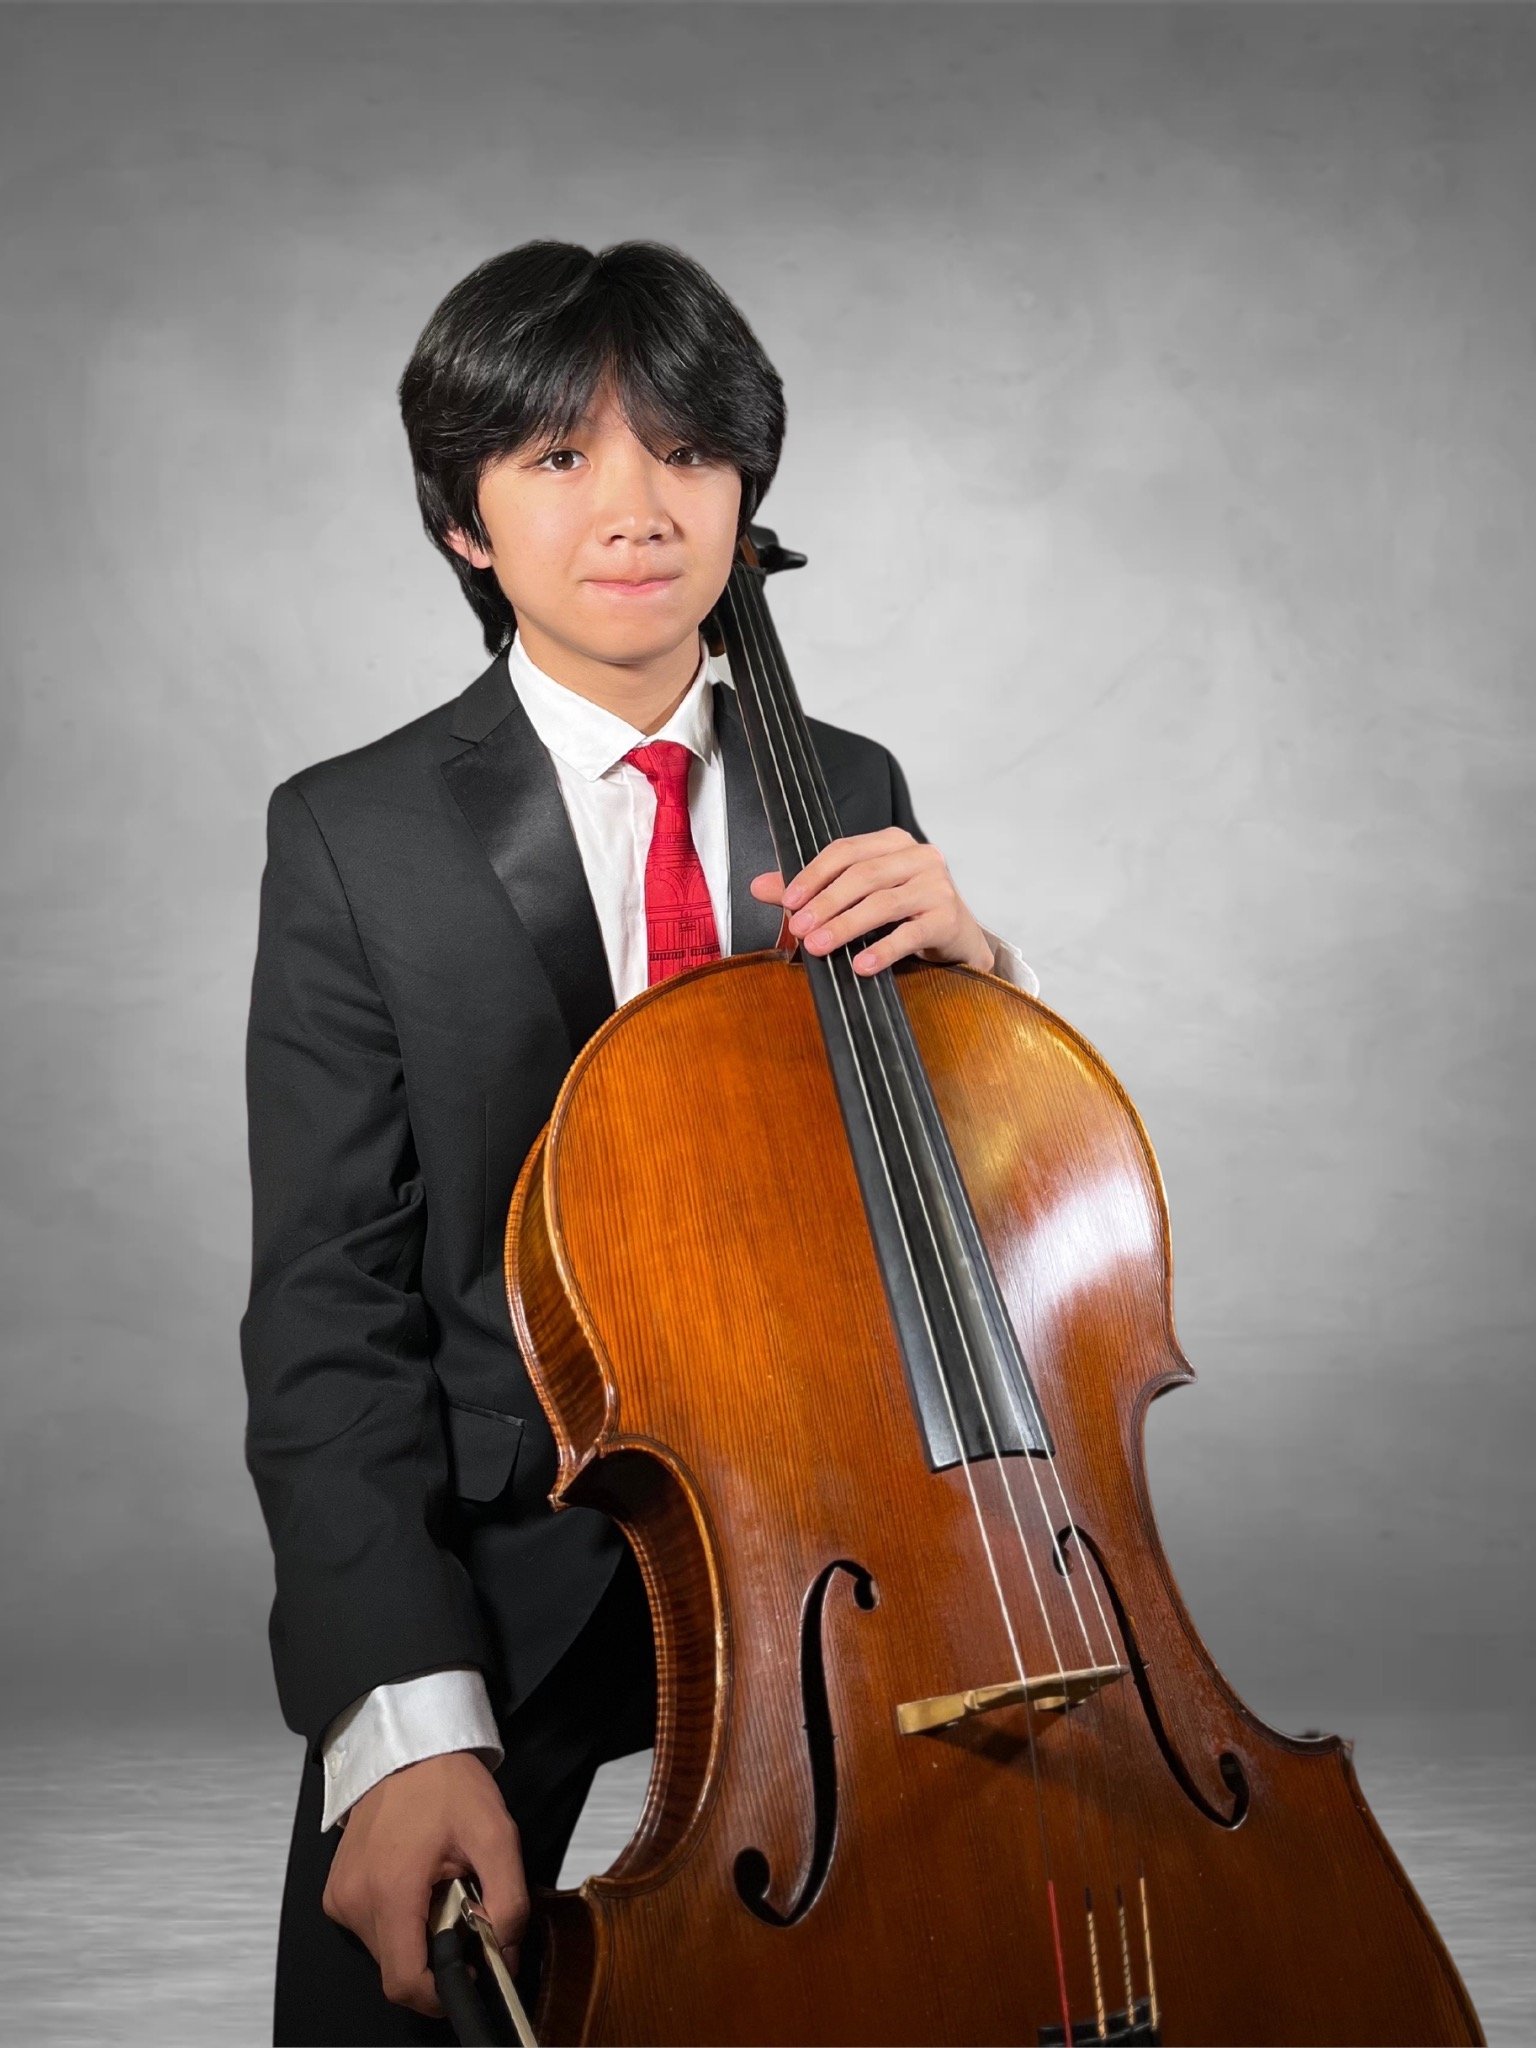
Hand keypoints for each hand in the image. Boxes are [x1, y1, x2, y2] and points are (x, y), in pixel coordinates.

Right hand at [322, 1751, 526, 2018]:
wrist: (409, 1749)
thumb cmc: (447, 1785)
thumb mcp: (497, 1837)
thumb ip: (509, 1902)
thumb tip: (505, 1954)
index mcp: (391, 1890)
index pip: (405, 1981)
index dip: (441, 1993)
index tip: (467, 1971)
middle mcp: (356, 1900)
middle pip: (397, 1968)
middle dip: (434, 1954)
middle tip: (460, 1908)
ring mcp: (341, 1897)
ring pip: (385, 1951)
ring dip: (417, 1936)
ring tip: (439, 1888)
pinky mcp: (337, 1892)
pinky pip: (371, 1929)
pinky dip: (398, 1920)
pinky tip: (416, 1884)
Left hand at [750, 828, 996, 976]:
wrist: (957, 939)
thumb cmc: (904, 913)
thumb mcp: (858, 898)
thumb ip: (812, 890)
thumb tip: (758, 886)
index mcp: (893, 842)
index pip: (846, 851)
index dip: (814, 874)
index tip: (788, 901)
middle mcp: (919, 856)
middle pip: (862, 876)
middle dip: (825, 903)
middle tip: (800, 928)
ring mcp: (937, 886)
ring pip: (883, 903)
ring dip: (846, 926)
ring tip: (819, 947)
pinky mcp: (948, 918)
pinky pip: (909, 934)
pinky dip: (882, 950)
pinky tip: (860, 965)